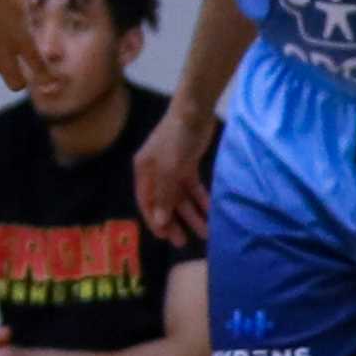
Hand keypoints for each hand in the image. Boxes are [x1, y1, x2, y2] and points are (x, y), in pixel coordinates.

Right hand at [143, 92, 220, 244]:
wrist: (194, 113)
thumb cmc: (176, 140)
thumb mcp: (169, 169)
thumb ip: (164, 196)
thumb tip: (159, 221)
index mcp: (144, 171)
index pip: (146, 202)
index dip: (155, 221)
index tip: (166, 239)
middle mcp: (155, 172)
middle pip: (164, 202)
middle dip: (174, 222)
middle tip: (184, 242)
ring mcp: (172, 168)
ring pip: (181, 197)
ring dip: (192, 214)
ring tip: (205, 232)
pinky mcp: (188, 164)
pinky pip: (193, 188)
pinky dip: (201, 200)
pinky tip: (211, 212)